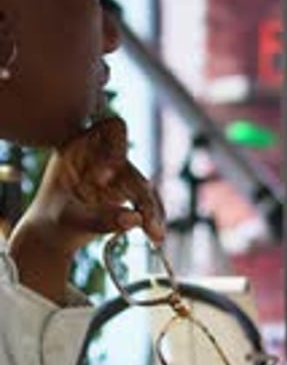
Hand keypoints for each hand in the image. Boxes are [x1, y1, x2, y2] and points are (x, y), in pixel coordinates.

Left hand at [23, 115, 165, 252]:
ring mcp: (118, 174)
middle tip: (146, 223)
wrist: (53, 235)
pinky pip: (147, 201)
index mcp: (82, 146)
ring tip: (156, 236)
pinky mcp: (128, 192)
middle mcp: (104, 155)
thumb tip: (136, 220)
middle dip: (142, 196)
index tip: (100, 180)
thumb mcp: (68, 218)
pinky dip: (153, 217)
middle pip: (133, 166)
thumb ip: (98, 219)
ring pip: (144, 185)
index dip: (116, 148)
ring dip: (153, 210)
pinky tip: (156, 236)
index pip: (112, 128)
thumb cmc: (52, 220)